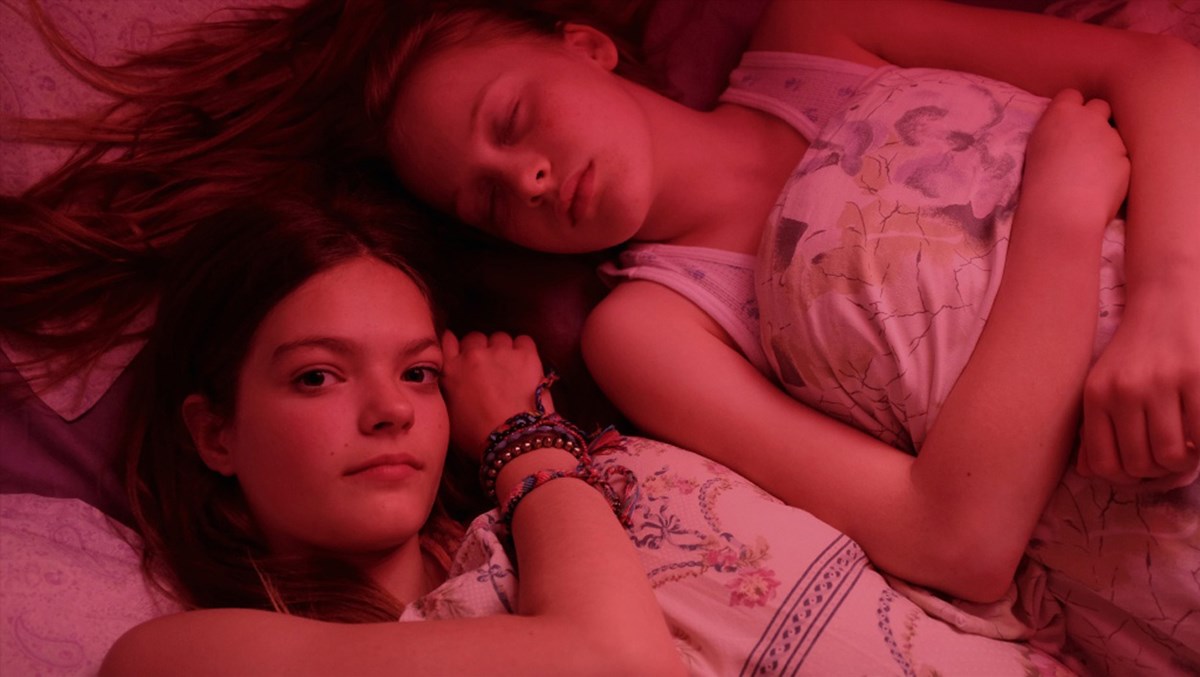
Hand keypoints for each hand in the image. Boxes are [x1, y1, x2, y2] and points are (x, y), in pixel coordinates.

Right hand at [440, 331, 553, 459]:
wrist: (513, 439)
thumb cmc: (477, 436)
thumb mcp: (449, 414)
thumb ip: (447, 388)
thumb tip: (451, 380)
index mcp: (450, 369)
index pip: (448, 340)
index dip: (458, 347)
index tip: (464, 356)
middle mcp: (473, 354)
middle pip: (475, 338)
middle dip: (481, 349)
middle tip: (489, 369)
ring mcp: (500, 351)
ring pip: (500, 338)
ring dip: (503, 350)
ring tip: (510, 370)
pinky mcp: (526, 354)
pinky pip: (523, 341)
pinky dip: (524, 350)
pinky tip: (526, 366)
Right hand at [1022, 89, 1129, 228]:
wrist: (1062, 212)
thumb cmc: (1037, 183)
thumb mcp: (1036, 147)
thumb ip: (1055, 130)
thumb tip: (1067, 130)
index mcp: (1062, 113)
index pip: (1071, 95)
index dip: (1070, 109)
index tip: (1066, 125)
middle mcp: (1090, 119)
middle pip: (1099, 106)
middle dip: (1095, 119)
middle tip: (1083, 142)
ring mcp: (1112, 138)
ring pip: (1112, 135)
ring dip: (1105, 146)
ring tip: (1090, 172)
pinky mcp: (1126, 160)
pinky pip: (1121, 159)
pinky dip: (1113, 169)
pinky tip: (1099, 186)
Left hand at [1079, 294, 1199, 487]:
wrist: (1167, 300)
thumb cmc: (1134, 353)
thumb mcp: (1103, 384)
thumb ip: (1095, 428)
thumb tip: (1087, 474)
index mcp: (1096, 396)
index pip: (1103, 465)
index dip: (1126, 479)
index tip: (1141, 469)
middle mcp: (1124, 390)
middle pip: (1141, 465)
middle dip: (1159, 471)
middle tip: (1170, 455)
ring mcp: (1161, 383)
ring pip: (1173, 455)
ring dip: (1185, 460)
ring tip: (1188, 444)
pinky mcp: (1197, 376)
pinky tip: (1198, 428)